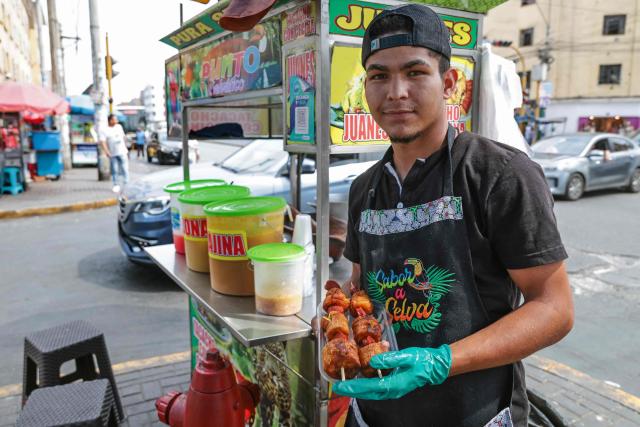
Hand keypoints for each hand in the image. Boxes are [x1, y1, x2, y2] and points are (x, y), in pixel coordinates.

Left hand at [332, 345, 451, 399]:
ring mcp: (393, 389)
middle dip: (352, 390)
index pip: (370, 387)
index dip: (354, 387)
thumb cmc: (423, 360)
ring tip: (346, 384)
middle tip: (338, 387)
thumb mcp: (407, 356)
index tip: (341, 386)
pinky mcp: (394, 385)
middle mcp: (392, 390)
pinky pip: (377, 388)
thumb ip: (390, 358)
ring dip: (358, 389)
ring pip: (372, 392)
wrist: (435, 366)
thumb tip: (372, 361)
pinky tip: (361, 379)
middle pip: (368, 393)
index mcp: (395, 384)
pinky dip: (367, 385)